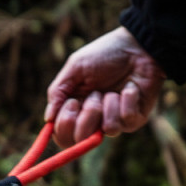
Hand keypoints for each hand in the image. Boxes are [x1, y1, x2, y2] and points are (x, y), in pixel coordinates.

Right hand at [45, 26, 165, 145]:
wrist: (137, 45)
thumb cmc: (105, 54)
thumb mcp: (76, 67)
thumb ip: (58, 92)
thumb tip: (48, 119)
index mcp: (76, 108)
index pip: (63, 136)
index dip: (65, 125)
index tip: (72, 103)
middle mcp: (93, 119)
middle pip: (81, 140)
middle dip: (88, 116)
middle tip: (95, 95)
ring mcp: (114, 121)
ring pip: (107, 130)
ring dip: (109, 104)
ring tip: (113, 89)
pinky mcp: (135, 119)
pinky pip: (126, 120)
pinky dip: (127, 99)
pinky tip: (131, 87)